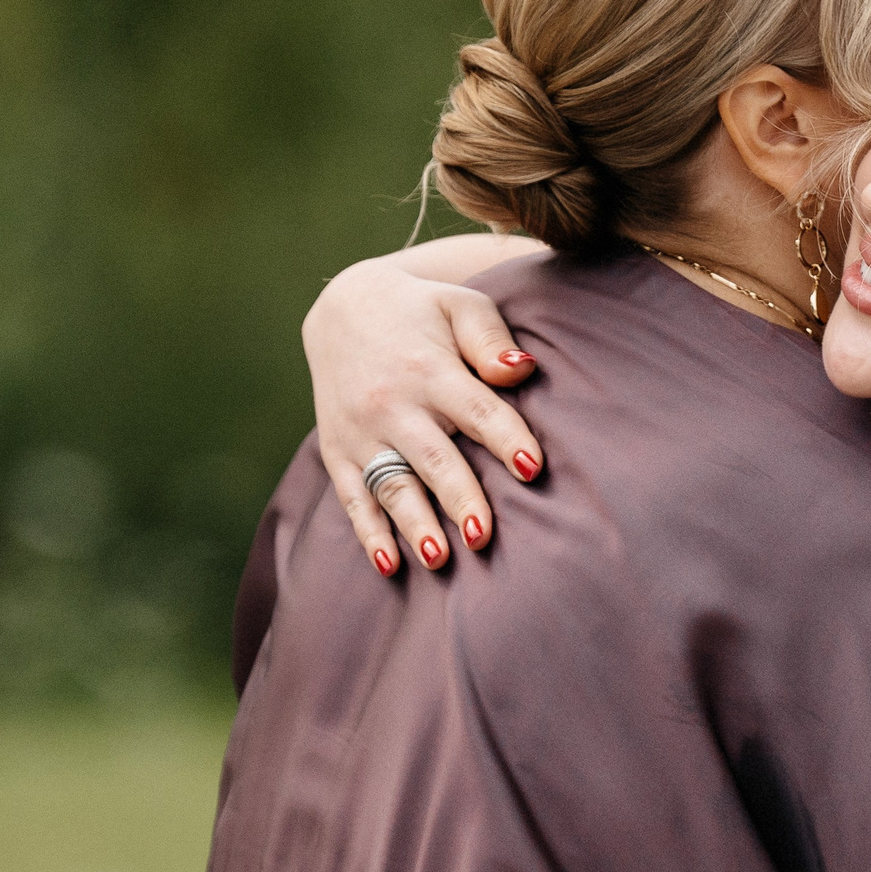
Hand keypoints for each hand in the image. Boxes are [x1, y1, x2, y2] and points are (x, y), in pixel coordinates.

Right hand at [304, 253, 543, 574]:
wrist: (343, 309)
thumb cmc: (421, 313)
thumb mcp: (458, 305)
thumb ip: (490, 339)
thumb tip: (521, 371)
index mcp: (428, 368)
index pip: (476, 409)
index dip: (506, 438)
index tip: (532, 468)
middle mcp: (392, 404)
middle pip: (432, 458)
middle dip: (458, 497)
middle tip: (485, 536)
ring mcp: (361, 432)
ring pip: (392, 485)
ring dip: (414, 524)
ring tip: (438, 558)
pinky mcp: (339, 452)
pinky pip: (354, 498)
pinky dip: (369, 533)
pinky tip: (390, 566)